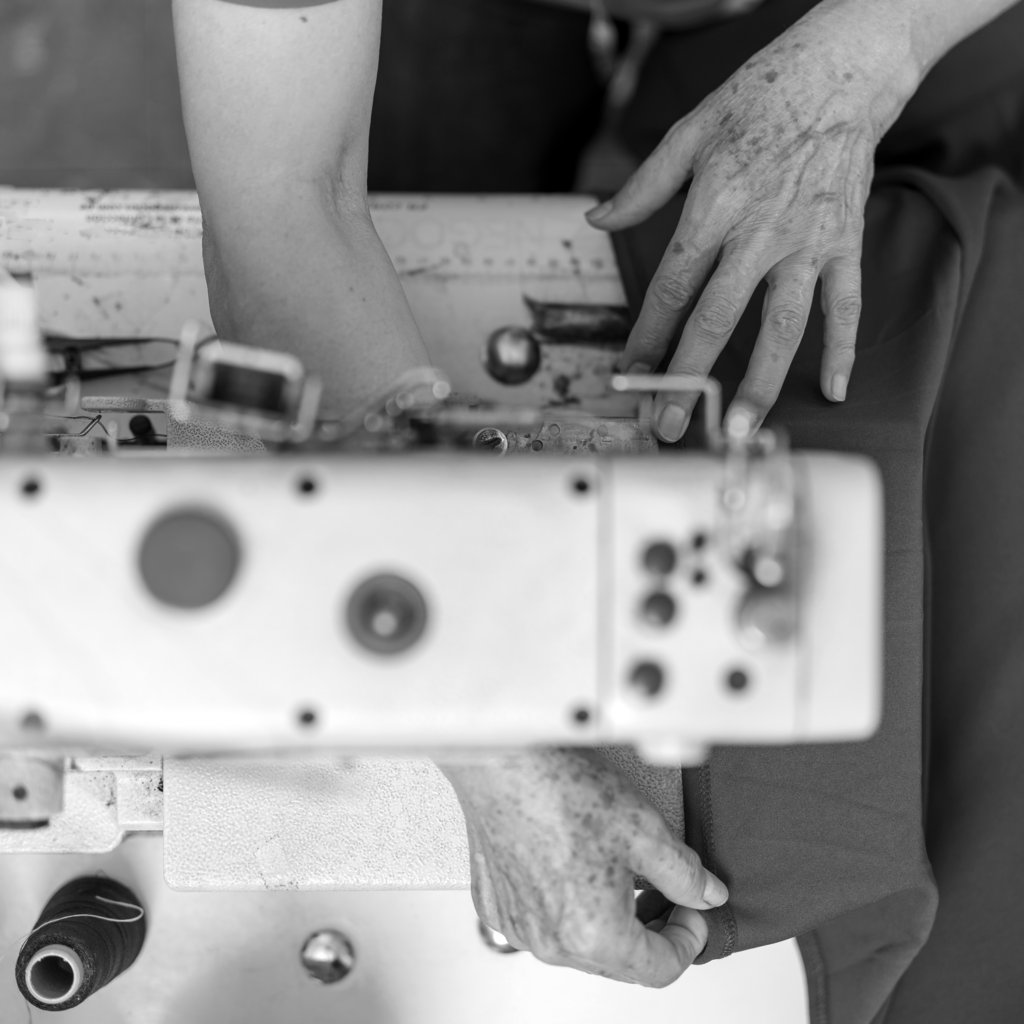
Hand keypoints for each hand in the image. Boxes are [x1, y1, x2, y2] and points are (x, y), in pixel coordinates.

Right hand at [438, 748, 728, 986]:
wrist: (502, 766)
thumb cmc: (559, 793)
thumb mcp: (644, 831)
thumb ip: (685, 873)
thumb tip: (706, 893)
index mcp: (595, 935)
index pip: (660, 969)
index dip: (688, 940)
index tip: (691, 912)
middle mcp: (552, 943)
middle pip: (619, 962)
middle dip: (649, 930)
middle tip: (662, 890)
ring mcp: (519, 927)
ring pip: (579, 944)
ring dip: (606, 919)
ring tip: (617, 872)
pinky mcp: (496, 907)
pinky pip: (541, 922)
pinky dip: (564, 905)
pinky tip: (574, 865)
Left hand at [587, 1, 921, 440]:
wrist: (841, 71)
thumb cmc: (760, 98)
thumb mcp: (689, 130)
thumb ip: (642, 186)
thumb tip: (595, 219)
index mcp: (714, 206)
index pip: (671, 287)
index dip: (647, 337)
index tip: (629, 376)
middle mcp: (760, 231)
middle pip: (716, 318)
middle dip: (688, 378)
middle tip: (668, 426)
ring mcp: (808, 241)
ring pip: (782, 325)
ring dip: (761, 382)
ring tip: (741, 430)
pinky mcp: (846, 243)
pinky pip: (846, 304)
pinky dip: (843, 348)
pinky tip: (834, 390)